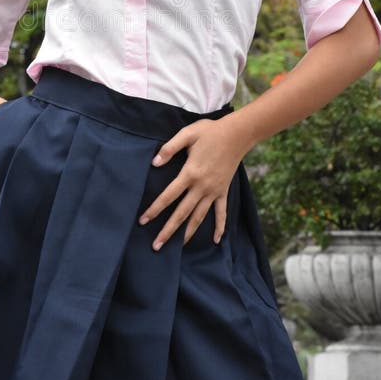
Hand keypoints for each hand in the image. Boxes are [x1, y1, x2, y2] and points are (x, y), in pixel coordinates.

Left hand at [137, 115, 250, 250]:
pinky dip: (220, 227)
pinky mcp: (223, 191)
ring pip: (199, 217)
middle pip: (182, 213)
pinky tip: (217, 240)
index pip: (168, 196)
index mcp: (190, 173)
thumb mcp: (187, 134)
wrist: (237, 134)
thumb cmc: (210, 132)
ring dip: (188, 233)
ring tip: (177, 247)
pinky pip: (221, 212)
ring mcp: (214, 191)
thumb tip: (154, 163)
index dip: (155, 209)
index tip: (143, 220)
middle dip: (168, 230)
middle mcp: (201, 187)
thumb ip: (169, 148)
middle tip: (156, 246)